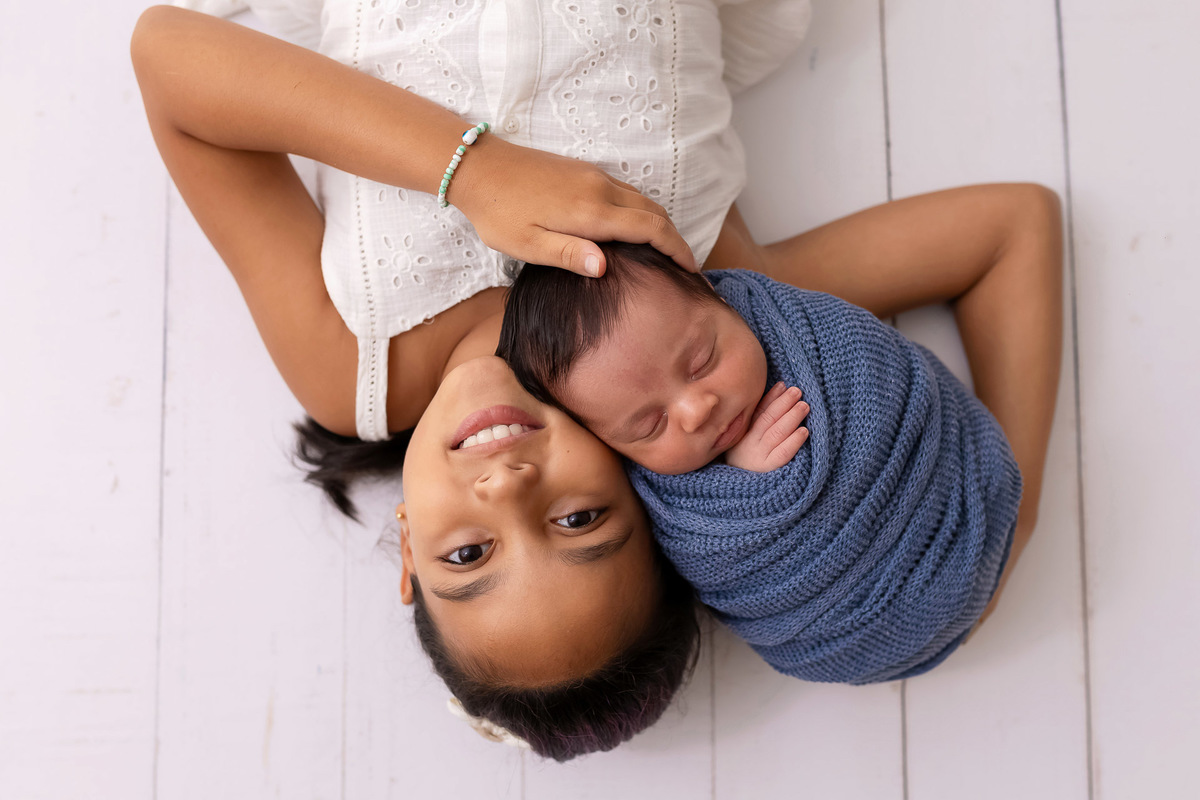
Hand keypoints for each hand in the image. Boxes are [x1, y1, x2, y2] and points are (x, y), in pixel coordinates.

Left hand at [454, 137, 696, 276]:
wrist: (479, 168)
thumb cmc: (499, 214)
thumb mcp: (528, 245)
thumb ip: (569, 254)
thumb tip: (604, 268)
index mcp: (591, 211)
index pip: (651, 229)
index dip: (676, 250)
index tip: (691, 270)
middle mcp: (600, 189)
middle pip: (655, 212)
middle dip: (675, 239)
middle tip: (685, 266)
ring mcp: (594, 176)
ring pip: (642, 200)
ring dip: (660, 224)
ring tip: (666, 253)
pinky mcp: (585, 172)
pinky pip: (627, 192)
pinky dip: (642, 212)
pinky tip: (635, 231)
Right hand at [724, 383, 810, 472]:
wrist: (735, 494)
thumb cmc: (746, 464)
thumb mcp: (745, 441)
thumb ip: (758, 420)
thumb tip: (780, 390)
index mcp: (743, 435)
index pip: (758, 412)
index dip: (771, 398)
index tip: (783, 385)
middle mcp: (749, 444)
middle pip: (767, 419)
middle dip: (784, 403)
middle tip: (798, 392)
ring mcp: (759, 457)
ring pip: (776, 433)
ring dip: (791, 418)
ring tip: (804, 406)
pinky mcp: (768, 470)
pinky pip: (783, 454)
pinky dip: (793, 442)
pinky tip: (804, 431)